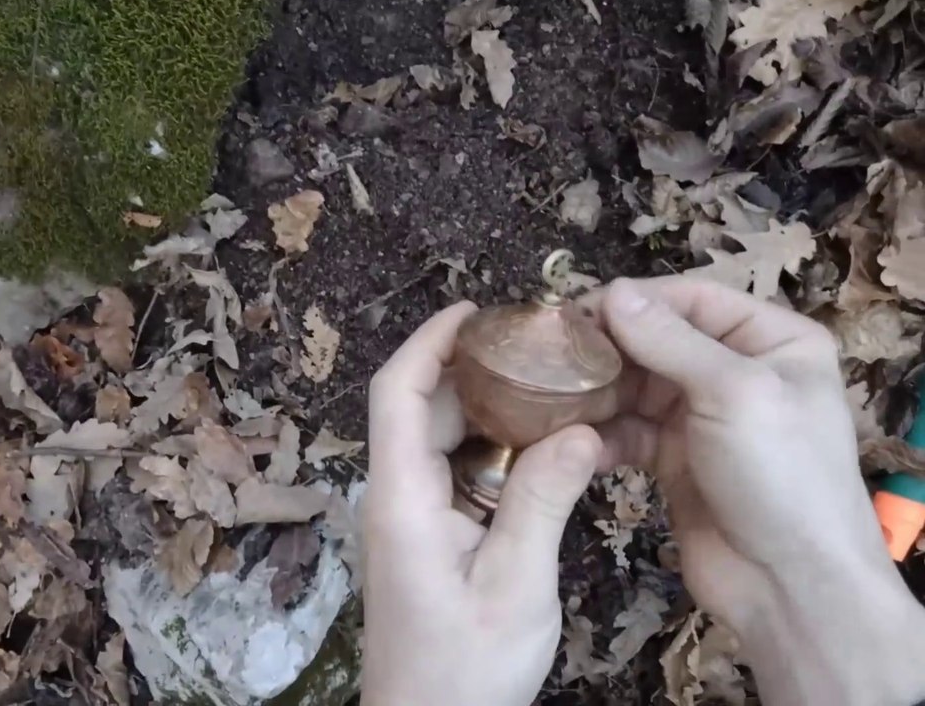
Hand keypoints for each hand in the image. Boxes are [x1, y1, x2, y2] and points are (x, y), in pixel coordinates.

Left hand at [362, 302, 609, 705]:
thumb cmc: (464, 669)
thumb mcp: (516, 586)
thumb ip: (543, 502)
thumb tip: (582, 430)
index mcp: (402, 498)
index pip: (398, 393)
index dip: (429, 341)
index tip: (475, 310)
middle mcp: (396, 497)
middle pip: (424, 408)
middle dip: (474, 369)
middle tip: (542, 347)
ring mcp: (410, 519)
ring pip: (443, 441)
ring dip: (490, 411)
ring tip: (553, 386)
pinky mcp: (428, 538)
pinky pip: (457, 475)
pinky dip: (495, 453)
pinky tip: (544, 449)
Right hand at [583, 276, 924, 705]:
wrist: (789, 584)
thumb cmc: (779, 474)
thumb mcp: (732, 393)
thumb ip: (669, 340)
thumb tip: (613, 292)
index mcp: (773, 342)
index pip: (694, 299)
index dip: (636, 300)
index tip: (575, 310)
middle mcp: (739, 372)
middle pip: (658, 340)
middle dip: (608, 347)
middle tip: (549, 352)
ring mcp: (704, 418)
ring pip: (637, 387)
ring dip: (596, 391)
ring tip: (549, 393)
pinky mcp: (675, 460)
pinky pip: (628, 432)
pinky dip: (600, 433)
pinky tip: (566, 437)